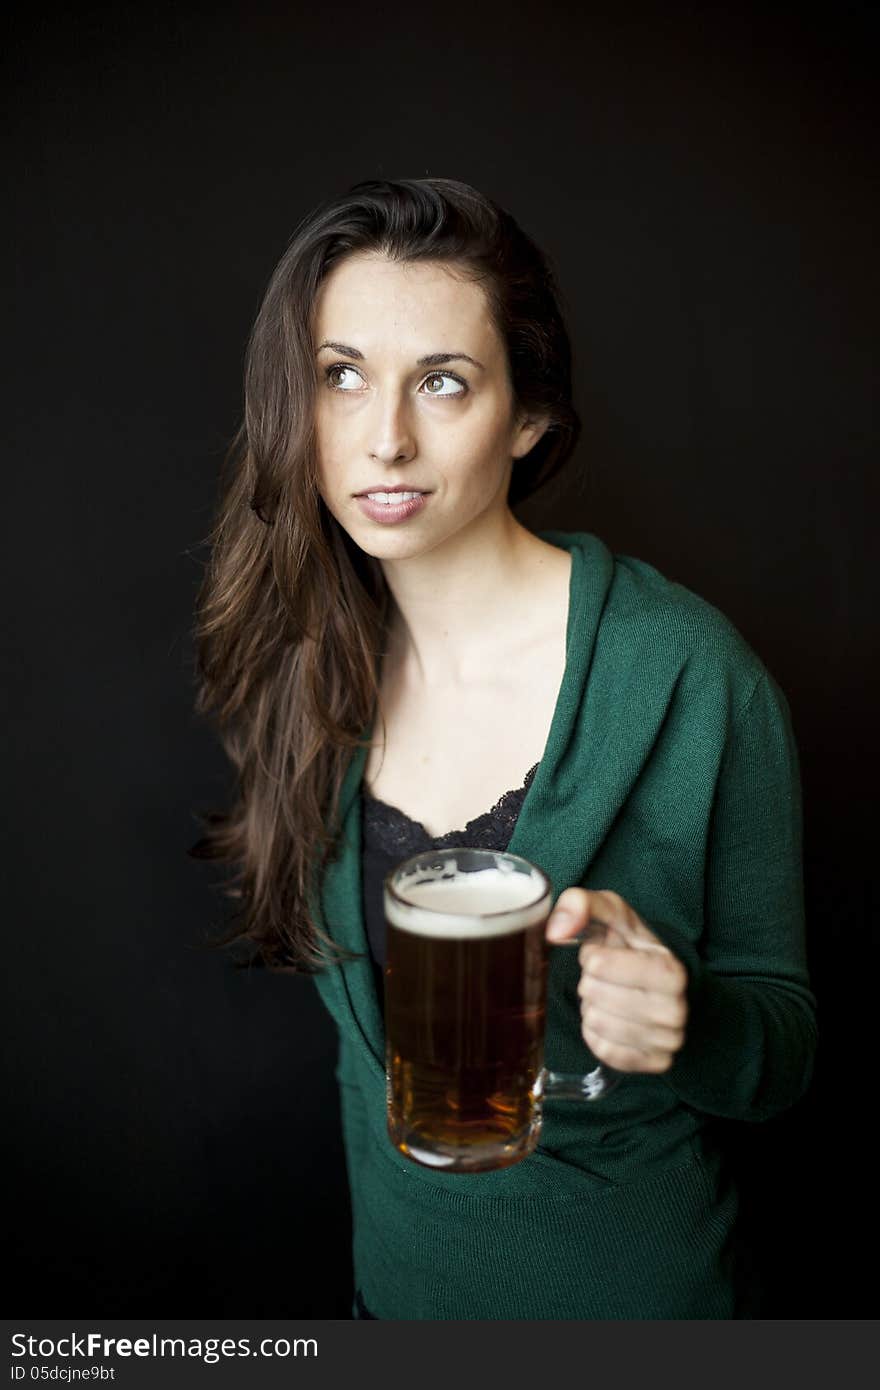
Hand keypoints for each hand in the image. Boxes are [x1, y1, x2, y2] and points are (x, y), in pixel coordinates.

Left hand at [545, 889, 688, 1073]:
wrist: (661, 981)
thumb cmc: (631, 945)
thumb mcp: (611, 913)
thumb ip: (581, 905)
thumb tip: (556, 931)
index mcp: (670, 970)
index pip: (599, 965)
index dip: (592, 958)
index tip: (605, 954)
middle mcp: (676, 1010)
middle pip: (594, 996)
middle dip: (591, 983)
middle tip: (606, 978)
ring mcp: (668, 1041)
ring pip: (597, 1025)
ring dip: (592, 1008)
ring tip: (609, 996)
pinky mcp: (655, 1063)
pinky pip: (602, 1050)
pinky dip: (596, 1033)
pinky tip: (611, 1018)